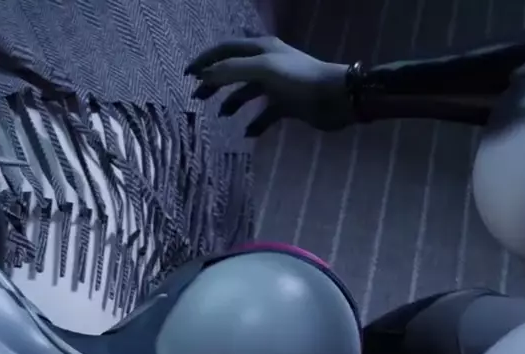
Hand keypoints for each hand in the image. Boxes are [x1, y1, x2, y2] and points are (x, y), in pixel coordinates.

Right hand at [185, 36, 354, 135]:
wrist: (336, 97)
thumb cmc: (299, 79)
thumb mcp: (263, 70)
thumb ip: (231, 71)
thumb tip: (203, 76)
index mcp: (261, 49)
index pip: (225, 49)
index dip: (205, 59)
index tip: (188, 75)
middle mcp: (268, 63)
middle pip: (233, 70)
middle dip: (215, 83)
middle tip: (198, 98)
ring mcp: (277, 84)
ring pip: (247, 92)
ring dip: (232, 103)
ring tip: (222, 116)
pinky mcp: (287, 104)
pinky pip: (265, 114)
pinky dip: (255, 124)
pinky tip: (247, 133)